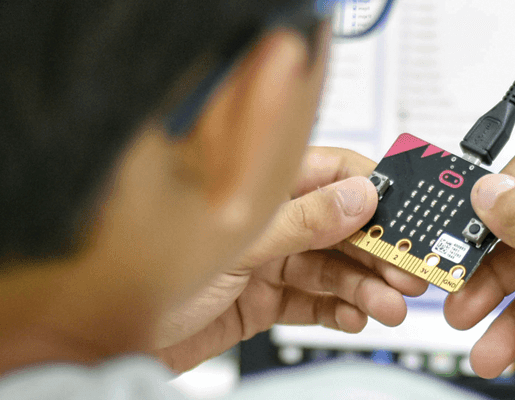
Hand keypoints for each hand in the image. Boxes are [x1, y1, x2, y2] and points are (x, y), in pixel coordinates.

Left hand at [153, 147, 427, 371]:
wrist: (107, 336)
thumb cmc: (142, 274)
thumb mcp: (235, 243)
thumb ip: (300, 221)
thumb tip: (356, 197)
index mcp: (257, 188)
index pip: (331, 174)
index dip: (372, 192)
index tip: (405, 216)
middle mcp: (265, 221)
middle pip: (340, 227)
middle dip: (377, 250)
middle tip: (407, 272)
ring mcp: (264, 262)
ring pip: (331, 269)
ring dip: (364, 287)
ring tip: (385, 305)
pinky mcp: (261, 302)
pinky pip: (313, 303)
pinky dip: (339, 311)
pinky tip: (357, 317)